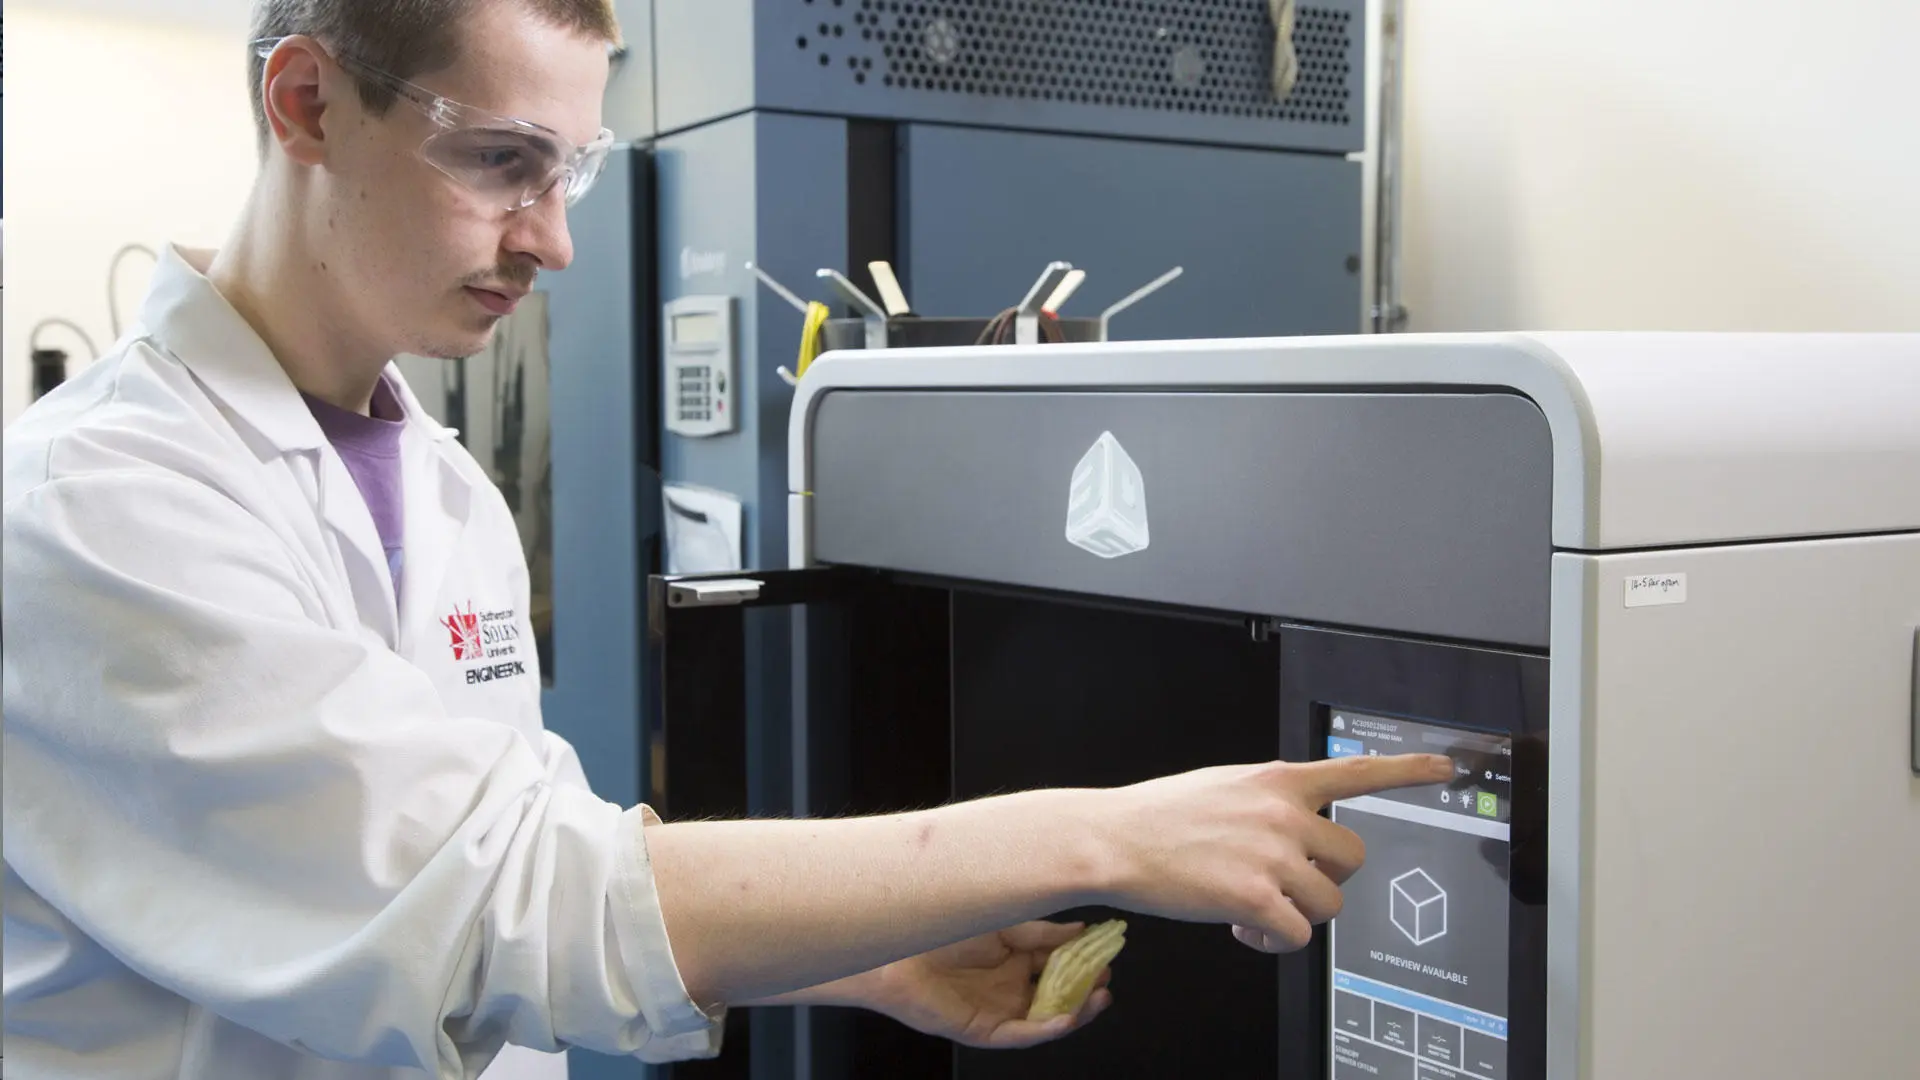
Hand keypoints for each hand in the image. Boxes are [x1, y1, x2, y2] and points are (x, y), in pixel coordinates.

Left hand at [865, 921, 1113, 1048]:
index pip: (1059, 962)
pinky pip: (1022, 1034)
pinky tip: (1066, 1018)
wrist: (899, 951)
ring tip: (1098, 997)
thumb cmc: (943, 932)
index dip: (1084, 959)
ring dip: (1076, 1011)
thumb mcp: (1003, 925)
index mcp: (1015, 959)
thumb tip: (1080, 929)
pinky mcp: (985, 1031)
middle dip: (1087, 987)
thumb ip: (1041, 931)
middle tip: (1107, 976)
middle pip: (1059, 993)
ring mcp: (1000, 1010)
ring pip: (1047, 1018)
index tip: (1108, 949)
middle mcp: (1011, 987)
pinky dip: (1046, 1029)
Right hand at [1092, 753, 1454, 953]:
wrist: (1114, 839)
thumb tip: (1295, 818)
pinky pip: (1296, 936)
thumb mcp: (1225, 786)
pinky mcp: (1257, 897)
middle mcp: (1285, 813)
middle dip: (1327, 876)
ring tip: (1256, 905)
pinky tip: (1244, 926)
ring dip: (1299, 912)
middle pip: (1353, 857)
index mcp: (1278, 780)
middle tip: (1288, 882)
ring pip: (1330, 903)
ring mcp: (1274, 856)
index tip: (1446, 769)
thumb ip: (1270, 797)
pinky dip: (1273, 940)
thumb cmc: (1159, 817)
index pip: (1358, 771)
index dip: (1409, 771)